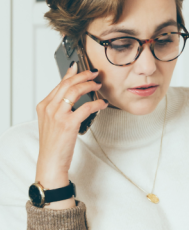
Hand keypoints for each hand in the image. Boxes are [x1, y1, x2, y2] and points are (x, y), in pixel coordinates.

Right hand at [35, 63, 107, 208]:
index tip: (79, 67)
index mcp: (44, 106)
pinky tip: (103, 103)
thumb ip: (60, 107)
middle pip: (67, 84)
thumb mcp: (52, 122)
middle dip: (83, 75)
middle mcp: (49, 108)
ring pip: (75, 91)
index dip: (71, 74)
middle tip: (94, 73)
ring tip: (98, 85)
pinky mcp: (68, 124)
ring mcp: (58, 115)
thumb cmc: (54, 144)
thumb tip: (74, 95)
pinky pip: (86, 107)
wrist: (51, 162)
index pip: (59, 84)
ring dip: (89, 85)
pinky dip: (96, 103)